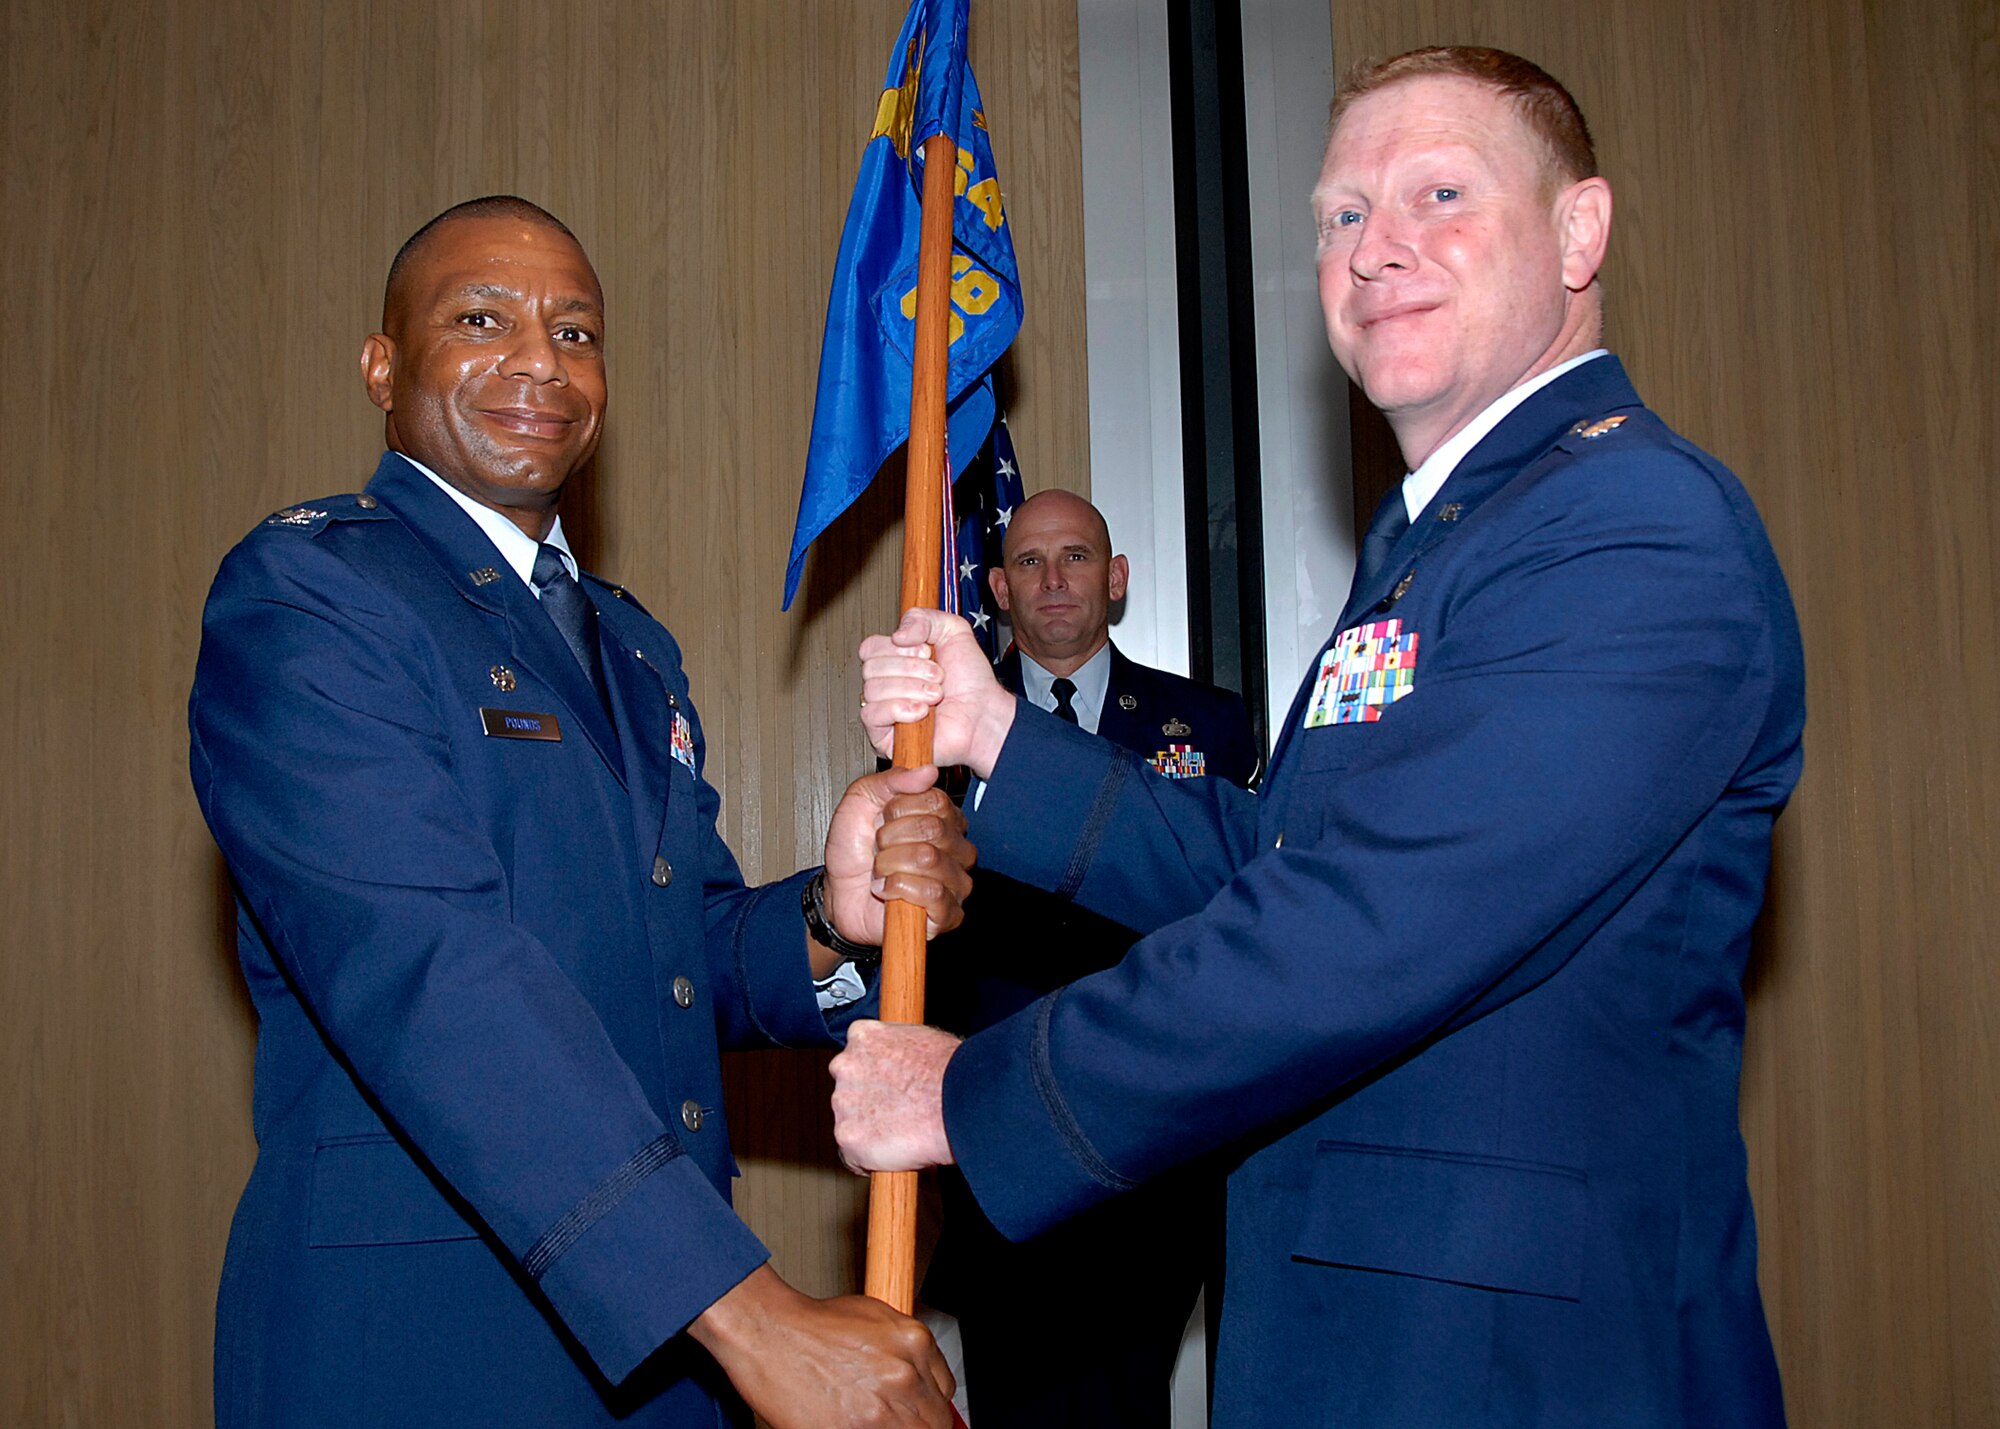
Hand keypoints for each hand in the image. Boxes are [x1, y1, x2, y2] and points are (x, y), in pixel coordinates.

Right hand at [689, 1265, 955, 1427]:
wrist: (770, 1334)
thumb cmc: (813, 1325)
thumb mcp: (875, 1316)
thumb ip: (907, 1347)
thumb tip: (924, 1378)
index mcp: (915, 1342)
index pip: (946, 1391)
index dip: (929, 1404)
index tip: (918, 1410)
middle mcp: (904, 1375)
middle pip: (934, 1421)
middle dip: (917, 1423)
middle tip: (892, 1419)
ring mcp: (881, 1409)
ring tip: (869, 1419)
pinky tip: (853, 1423)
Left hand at [822, 765, 975, 953]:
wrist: (838, 894)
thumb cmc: (853, 851)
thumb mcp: (860, 802)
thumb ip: (891, 781)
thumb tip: (928, 771)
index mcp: (942, 818)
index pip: (936, 801)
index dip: (898, 809)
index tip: (881, 819)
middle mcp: (956, 849)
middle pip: (933, 830)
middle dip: (890, 839)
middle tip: (879, 848)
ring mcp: (956, 882)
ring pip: (929, 860)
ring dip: (890, 865)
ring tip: (882, 870)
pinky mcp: (949, 914)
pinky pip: (933, 893)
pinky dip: (898, 889)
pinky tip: (888, 890)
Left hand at [830, 1020, 958, 1172]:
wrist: (961, 1103)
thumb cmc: (953, 1072)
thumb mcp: (922, 1039)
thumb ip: (896, 1049)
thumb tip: (900, 1060)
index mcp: (863, 1036)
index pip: (855, 1056)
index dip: (873, 1074)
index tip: (888, 1086)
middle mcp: (845, 1066)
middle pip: (848, 1089)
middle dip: (867, 1102)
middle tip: (898, 1111)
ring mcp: (843, 1103)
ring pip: (849, 1122)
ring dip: (869, 1129)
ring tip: (903, 1132)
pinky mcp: (848, 1137)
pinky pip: (852, 1155)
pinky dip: (870, 1158)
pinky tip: (896, 1151)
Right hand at [859, 609, 1015, 777]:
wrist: (984, 714)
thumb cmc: (971, 681)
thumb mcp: (953, 631)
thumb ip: (924, 618)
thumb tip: (896, 634)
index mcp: (896, 661)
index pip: (870, 647)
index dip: (896, 647)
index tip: (925, 650)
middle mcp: (887, 685)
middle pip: (871, 667)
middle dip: (911, 668)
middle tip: (937, 676)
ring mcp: (884, 710)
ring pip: (872, 689)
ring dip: (912, 689)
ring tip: (936, 695)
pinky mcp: (884, 735)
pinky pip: (871, 714)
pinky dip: (899, 709)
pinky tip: (921, 712)